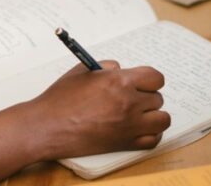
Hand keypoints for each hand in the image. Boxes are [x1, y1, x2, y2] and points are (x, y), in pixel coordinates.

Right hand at [18, 60, 170, 161]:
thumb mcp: (82, 71)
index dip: (149, 79)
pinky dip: (151, 134)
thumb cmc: (60, 99)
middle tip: (132, 98)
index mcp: (119, 81)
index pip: (155, 77)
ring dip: (153, 115)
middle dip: (146, 96)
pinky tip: (140, 129)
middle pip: (157, 98)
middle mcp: (128, 103)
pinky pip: (154, 139)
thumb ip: (106, 67)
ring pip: (162, 119)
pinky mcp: (125, 143)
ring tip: (140, 114)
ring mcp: (129, 125)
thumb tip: (120, 69)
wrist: (48, 126)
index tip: (142, 82)